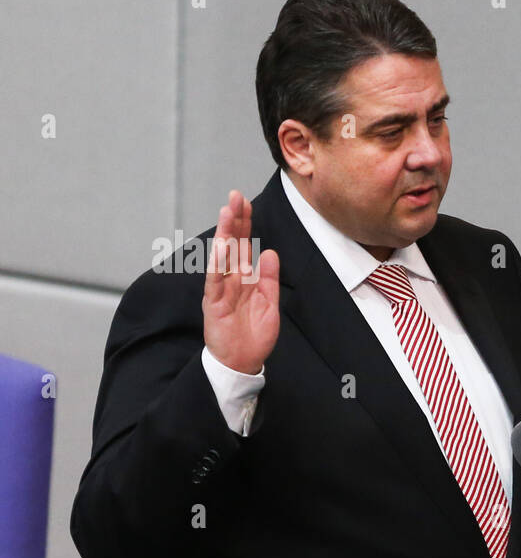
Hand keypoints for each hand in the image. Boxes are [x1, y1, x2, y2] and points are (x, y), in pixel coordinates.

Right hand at [203, 190, 279, 374]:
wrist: (243, 361)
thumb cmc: (254, 334)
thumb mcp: (269, 302)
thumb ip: (268, 278)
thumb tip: (269, 251)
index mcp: (244, 277)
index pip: (243, 244)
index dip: (245, 224)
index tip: (246, 202)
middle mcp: (230, 279)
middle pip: (231, 244)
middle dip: (233, 220)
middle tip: (236, 196)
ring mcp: (220, 289)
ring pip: (221, 256)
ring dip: (224, 234)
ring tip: (227, 212)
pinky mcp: (214, 303)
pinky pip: (215, 280)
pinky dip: (217, 263)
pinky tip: (221, 246)